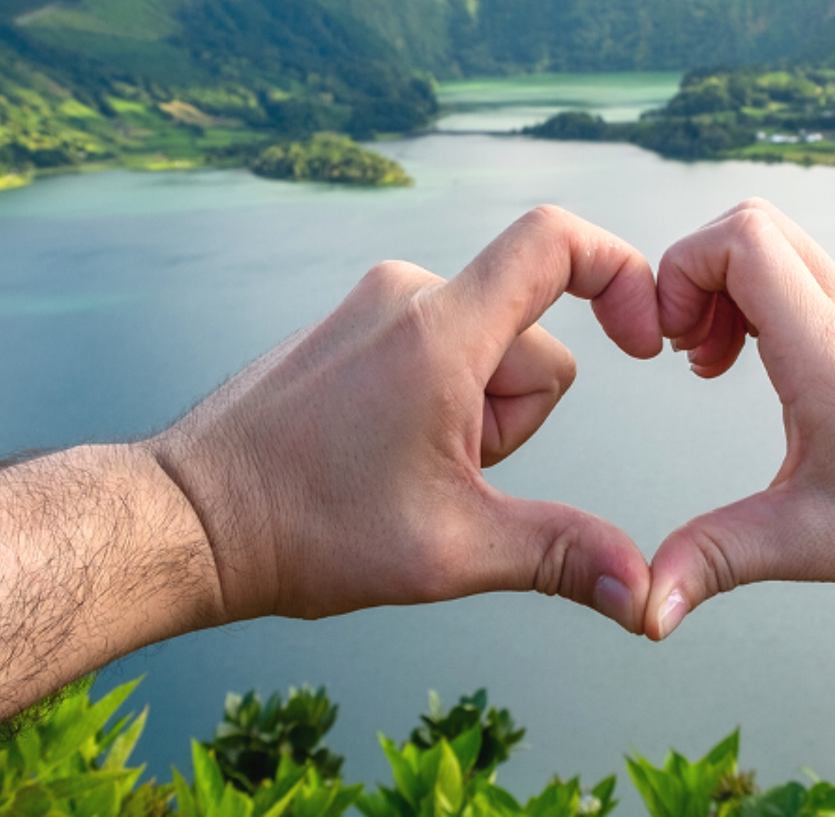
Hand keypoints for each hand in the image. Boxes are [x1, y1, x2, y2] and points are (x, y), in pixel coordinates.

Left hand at [148, 205, 661, 631]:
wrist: (188, 520)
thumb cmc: (306, 533)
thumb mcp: (451, 552)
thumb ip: (561, 556)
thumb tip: (644, 593)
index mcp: (440, 331)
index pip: (556, 241)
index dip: (623, 273)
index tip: (646, 340)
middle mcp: (407, 294)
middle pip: (530, 340)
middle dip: (514, 417)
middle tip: (442, 477)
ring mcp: (373, 305)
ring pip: (485, 352)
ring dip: (473, 416)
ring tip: (401, 471)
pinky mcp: (351, 325)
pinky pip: (436, 351)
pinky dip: (436, 403)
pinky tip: (377, 456)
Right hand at [642, 199, 834, 638]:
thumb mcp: (808, 545)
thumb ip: (715, 560)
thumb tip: (646, 608)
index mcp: (831, 350)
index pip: (743, 238)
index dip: (682, 271)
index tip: (670, 345)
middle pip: (753, 223)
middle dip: (695, 273)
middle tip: (684, 349)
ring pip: (780, 248)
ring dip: (727, 290)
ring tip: (712, 366)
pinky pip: (804, 280)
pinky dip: (761, 304)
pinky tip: (757, 373)